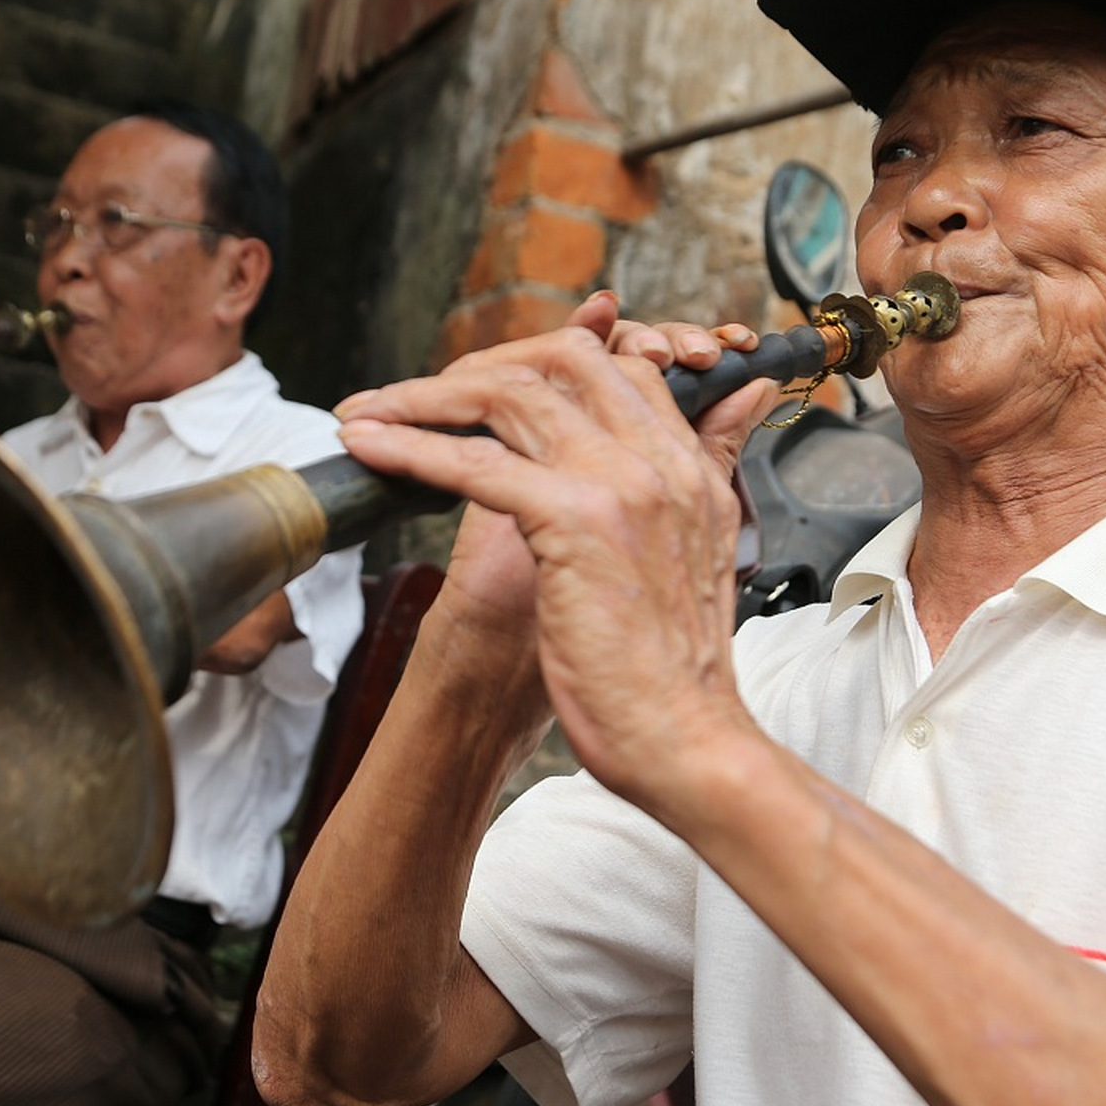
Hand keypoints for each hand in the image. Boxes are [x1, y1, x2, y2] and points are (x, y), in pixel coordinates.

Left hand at [335, 297, 780, 809]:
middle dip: (477, 367)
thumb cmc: (672, 672)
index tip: (478, 390)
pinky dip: (410, 448)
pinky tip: (368, 448)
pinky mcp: (576, 522)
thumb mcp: (702, 551)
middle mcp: (659, 462)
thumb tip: (736, 403)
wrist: (686, 744)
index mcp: (688, 468)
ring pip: (509, 399)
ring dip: (423, 398)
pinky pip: (476, 463)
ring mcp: (620, 485)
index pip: (617, 366)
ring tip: (369, 413)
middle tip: (415, 395)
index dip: (541, 362)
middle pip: (560, 362)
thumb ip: (706, 468)